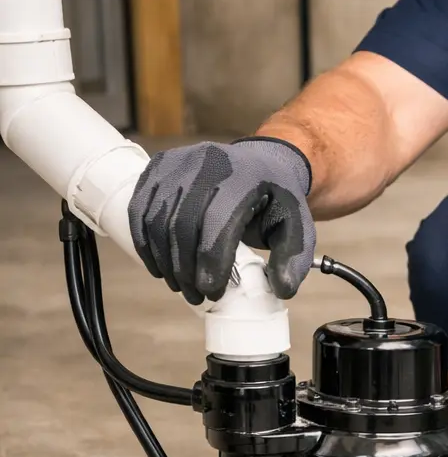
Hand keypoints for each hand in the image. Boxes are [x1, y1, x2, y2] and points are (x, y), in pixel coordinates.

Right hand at [128, 137, 314, 304]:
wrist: (262, 163)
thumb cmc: (278, 199)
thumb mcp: (298, 225)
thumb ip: (293, 258)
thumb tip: (282, 289)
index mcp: (245, 176)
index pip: (218, 225)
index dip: (212, 264)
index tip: (213, 292)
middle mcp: (208, 162)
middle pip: (183, 224)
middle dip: (186, 269)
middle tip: (196, 296)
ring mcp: (179, 161)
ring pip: (157, 219)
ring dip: (164, 261)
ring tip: (180, 285)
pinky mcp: (159, 166)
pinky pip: (140, 209)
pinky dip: (144, 242)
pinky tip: (159, 266)